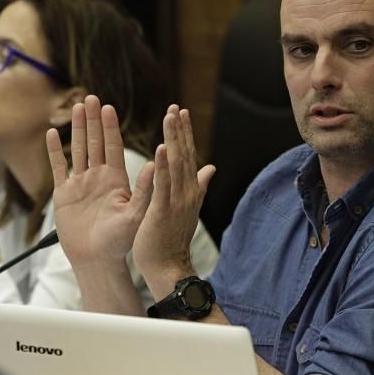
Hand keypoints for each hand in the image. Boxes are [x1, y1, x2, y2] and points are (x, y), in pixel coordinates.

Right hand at [47, 96, 154, 267]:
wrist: (96, 260)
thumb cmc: (119, 242)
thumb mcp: (135, 214)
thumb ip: (144, 189)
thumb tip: (152, 164)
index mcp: (116, 180)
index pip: (112, 147)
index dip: (110, 127)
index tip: (108, 107)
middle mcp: (98, 178)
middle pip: (94, 142)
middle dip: (93, 120)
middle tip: (90, 97)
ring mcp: (80, 184)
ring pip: (77, 149)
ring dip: (77, 129)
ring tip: (76, 107)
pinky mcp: (64, 194)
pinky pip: (58, 168)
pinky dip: (55, 151)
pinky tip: (52, 133)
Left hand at [133, 106, 214, 296]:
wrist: (169, 267)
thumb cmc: (173, 239)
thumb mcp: (188, 208)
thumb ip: (199, 186)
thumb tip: (210, 168)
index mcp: (190, 190)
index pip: (188, 155)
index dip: (185, 133)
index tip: (181, 112)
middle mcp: (187, 192)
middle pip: (185, 154)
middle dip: (180, 129)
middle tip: (176, 106)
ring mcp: (177, 200)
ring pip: (176, 164)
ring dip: (174, 139)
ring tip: (170, 117)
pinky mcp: (164, 210)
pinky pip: (164, 184)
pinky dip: (164, 166)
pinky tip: (162, 148)